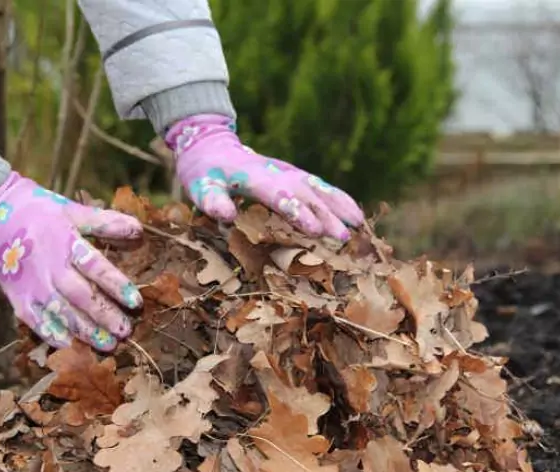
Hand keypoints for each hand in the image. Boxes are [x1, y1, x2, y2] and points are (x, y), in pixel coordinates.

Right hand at [0, 172, 142, 351]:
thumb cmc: (42, 212)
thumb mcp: (75, 212)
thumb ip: (106, 223)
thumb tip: (139, 231)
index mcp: (67, 244)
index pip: (96, 268)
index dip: (117, 286)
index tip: (136, 302)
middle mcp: (50, 268)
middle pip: (82, 297)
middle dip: (105, 316)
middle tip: (126, 331)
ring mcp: (33, 286)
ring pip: (63, 314)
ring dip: (86, 332)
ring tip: (108, 345)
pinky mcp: (19, 299)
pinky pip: (37, 322)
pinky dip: (54, 335)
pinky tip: (72, 346)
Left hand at [165, 114, 363, 240]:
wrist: (212, 145)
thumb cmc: (205, 172)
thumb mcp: (200, 186)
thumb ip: (212, 200)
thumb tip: (225, 215)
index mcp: (254, 177)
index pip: (278, 195)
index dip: (297, 212)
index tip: (315, 230)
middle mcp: (277, 173)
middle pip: (305, 194)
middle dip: (326, 215)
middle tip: (344, 237)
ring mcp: (289, 172)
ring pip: (318, 188)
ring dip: (339, 206)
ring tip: (359, 225)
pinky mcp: (295, 175)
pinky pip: (321, 186)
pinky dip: (339, 199)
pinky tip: (356, 214)